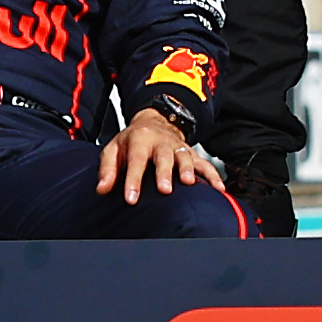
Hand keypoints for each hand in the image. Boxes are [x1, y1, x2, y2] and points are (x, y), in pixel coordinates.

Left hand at [98, 102, 218, 201]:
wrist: (155, 122)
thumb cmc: (131, 142)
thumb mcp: (114, 149)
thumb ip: (108, 169)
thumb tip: (102, 189)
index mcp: (140, 139)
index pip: (136, 161)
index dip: (133, 180)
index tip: (131, 199)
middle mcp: (161, 142)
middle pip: (164, 157)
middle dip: (164, 173)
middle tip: (165, 190)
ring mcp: (178, 147)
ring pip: (185, 157)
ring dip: (188, 170)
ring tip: (189, 184)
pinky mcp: (191, 153)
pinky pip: (204, 164)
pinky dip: (212, 175)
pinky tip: (219, 189)